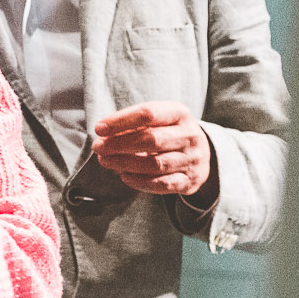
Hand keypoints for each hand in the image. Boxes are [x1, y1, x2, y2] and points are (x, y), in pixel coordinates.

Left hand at [91, 102, 212, 195]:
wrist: (201, 153)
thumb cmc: (168, 132)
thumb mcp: (157, 120)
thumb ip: (133, 124)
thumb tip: (104, 135)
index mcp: (180, 113)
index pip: (148, 114)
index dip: (121, 121)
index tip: (99, 129)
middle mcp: (190, 135)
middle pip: (152, 139)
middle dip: (120, 144)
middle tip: (98, 147)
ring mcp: (192, 160)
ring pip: (156, 164)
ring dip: (125, 163)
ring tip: (105, 161)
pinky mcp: (190, 181)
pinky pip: (163, 184)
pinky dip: (140, 182)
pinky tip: (124, 176)